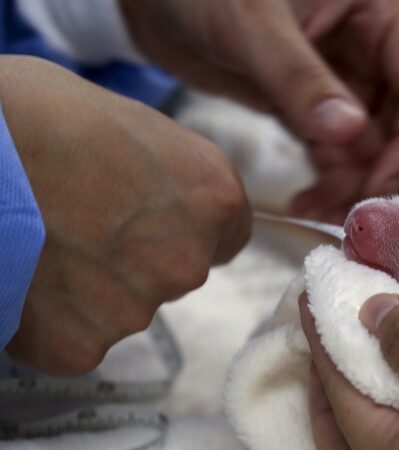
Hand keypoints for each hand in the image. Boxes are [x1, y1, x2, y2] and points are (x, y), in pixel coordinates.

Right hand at [0, 56, 250, 374]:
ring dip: (93, 288)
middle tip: (82, 221)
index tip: (147, 215)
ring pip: (124, 306)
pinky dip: (52, 319)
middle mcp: (188, 262)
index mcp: (215, 198)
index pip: (226, 238)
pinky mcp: (80, 346)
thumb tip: (170, 202)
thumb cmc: (45, 113)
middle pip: (175, 272)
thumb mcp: (140, 127)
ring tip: (46, 242)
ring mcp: (136, 309)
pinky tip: (26, 276)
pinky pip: (76, 337)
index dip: (183, 225)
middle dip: (138, 255)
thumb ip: (174, 179)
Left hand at [120, 0, 398, 222]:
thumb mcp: (254, 26)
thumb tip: (348, 133)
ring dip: (358, 184)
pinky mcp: (316, 106)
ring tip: (319, 210)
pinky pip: (342, 153)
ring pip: (377, 145)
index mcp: (383, 11)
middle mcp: (376, 48)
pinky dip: (332, 182)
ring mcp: (348, 80)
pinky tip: (306, 202)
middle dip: (388, 169)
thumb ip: (300, 79)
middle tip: (356, 212)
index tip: (384, 183)